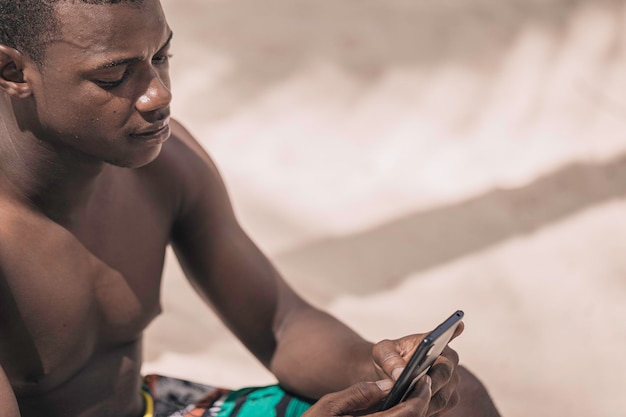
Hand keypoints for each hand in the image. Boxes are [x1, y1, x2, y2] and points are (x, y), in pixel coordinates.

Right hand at [303, 376, 431, 416]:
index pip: (409, 413)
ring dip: (414, 411)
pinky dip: (403, 416)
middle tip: (423, 382)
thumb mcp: (329, 406)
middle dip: (421, 402)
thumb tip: (387, 384)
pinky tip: (400, 406)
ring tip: (414, 392)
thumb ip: (359, 393)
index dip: (420, 396)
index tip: (424, 379)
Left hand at [371, 323, 463, 415]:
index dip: (435, 377)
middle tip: (405, 401)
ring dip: (424, 406)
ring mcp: (451, 385)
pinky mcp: (447, 400)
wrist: (390, 368)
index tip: (420, 383)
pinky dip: (424, 411)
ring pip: (441, 402)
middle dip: (424, 395)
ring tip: (404, 407)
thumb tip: (400, 374)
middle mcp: (451, 366)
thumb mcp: (384, 351)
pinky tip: (409, 411)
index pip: (443, 367)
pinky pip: (438, 411)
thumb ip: (391, 359)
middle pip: (444, 388)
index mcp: (441, 347)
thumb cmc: (390, 355)